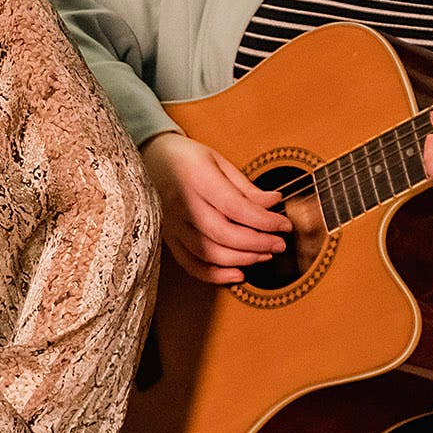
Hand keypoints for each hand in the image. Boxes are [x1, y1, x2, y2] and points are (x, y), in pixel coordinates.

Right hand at [142, 131, 289, 285]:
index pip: (235, 207)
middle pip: (224, 233)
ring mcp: (172, 223)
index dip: (264, 221)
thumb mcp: (218, 161)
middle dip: (258, 243)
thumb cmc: (186, 157)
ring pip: (209, 252)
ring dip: (242, 259)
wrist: (149, 159)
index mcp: (196, 177)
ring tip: (264, 255)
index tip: (284, 225)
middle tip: (279, 244)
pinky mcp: (168, 237)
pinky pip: (190, 263)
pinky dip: (214, 275)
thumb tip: (274, 202)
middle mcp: (181, 203)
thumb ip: (245, 186)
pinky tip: (237, 274)